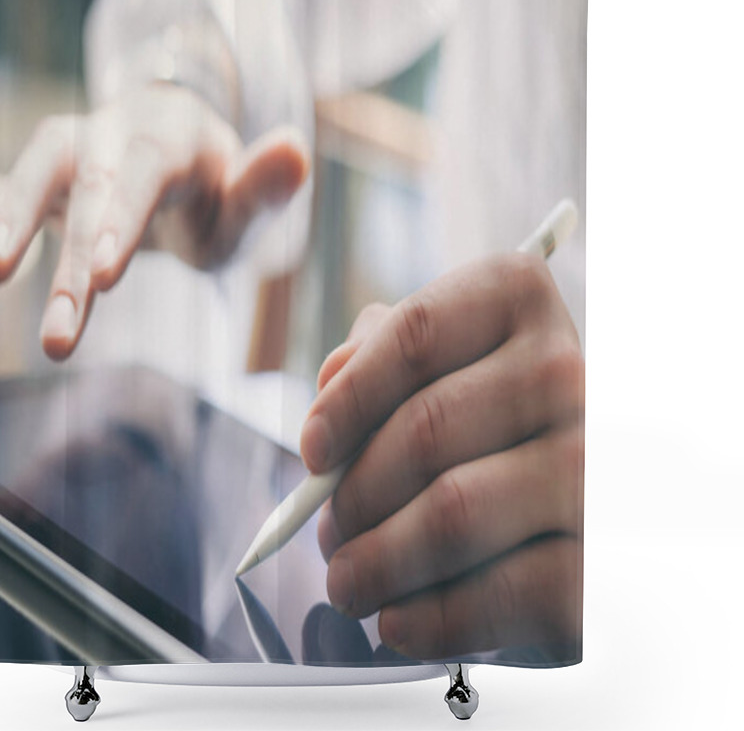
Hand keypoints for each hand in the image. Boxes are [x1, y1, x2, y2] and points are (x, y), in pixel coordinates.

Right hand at [0, 81, 309, 359]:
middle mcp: (120, 132)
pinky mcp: (57, 167)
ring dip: (15, 224)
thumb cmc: (219, 191)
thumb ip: (264, 188)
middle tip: (58, 340)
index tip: (104, 278)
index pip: (144, 175)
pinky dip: (6, 216)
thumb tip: (296, 149)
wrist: (183, 153)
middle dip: (72, 266)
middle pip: (92, 191)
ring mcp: (83, 144)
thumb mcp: (248, 198)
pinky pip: (28, 187)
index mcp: (175, 140)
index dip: (122, 222)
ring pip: (43, 176)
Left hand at [301, 253, 583, 660]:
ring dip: (376, 561)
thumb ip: (379, 349)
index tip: (312, 452)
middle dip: (352, 494)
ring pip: (452, 513)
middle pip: (424, 431)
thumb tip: (332, 385)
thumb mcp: (440, 352)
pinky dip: (431, 617)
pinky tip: (397, 618)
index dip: (347, 400)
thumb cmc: (487, 410)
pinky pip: (500, 593)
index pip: (412, 336)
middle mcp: (567, 368)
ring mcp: (595, 462)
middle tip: (328, 529)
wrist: (583, 476)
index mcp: (515, 297)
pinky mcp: (602, 555)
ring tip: (348, 577)